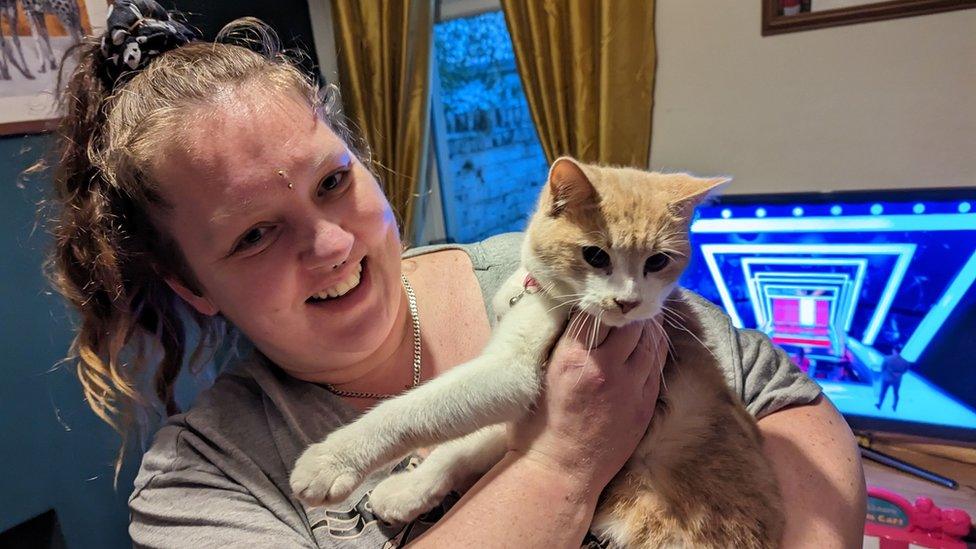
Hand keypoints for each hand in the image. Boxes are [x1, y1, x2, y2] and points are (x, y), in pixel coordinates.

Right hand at [507, 314, 665, 493]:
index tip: (600, 295)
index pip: (595, 313)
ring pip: (650, 341)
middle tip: (627, 300)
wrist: (561, 472)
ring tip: (642, 315)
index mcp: (572, 359)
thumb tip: (576, 317)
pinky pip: (657, 365)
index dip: (599, 300)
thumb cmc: (539, 426)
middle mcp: (605, 368)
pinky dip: (655, 348)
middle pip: (629, 323)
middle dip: (628, 309)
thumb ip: (560, 345)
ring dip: (647, 325)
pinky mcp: (644, 405)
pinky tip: (650, 341)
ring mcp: (629, 388)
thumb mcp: (540, 377)